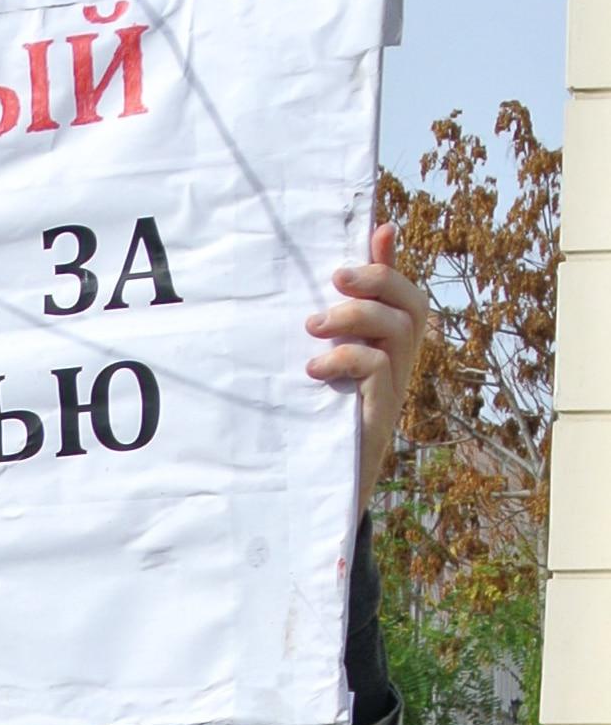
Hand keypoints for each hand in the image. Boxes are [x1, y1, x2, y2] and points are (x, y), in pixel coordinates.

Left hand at [304, 223, 426, 500]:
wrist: (312, 486)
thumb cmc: (311, 412)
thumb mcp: (314, 359)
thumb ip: (328, 318)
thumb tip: (322, 281)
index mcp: (384, 348)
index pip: (404, 295)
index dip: (390, 264)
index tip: (371, 238)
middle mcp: (397, 366)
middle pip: (413, 306)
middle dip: (378, 282)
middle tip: (335, 280)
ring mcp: (392, 390)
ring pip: (401, 331)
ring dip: (357, 317)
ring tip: (313, 327)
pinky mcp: (378, 415)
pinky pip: (379, 369)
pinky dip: (348, 357)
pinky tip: (314, 368)